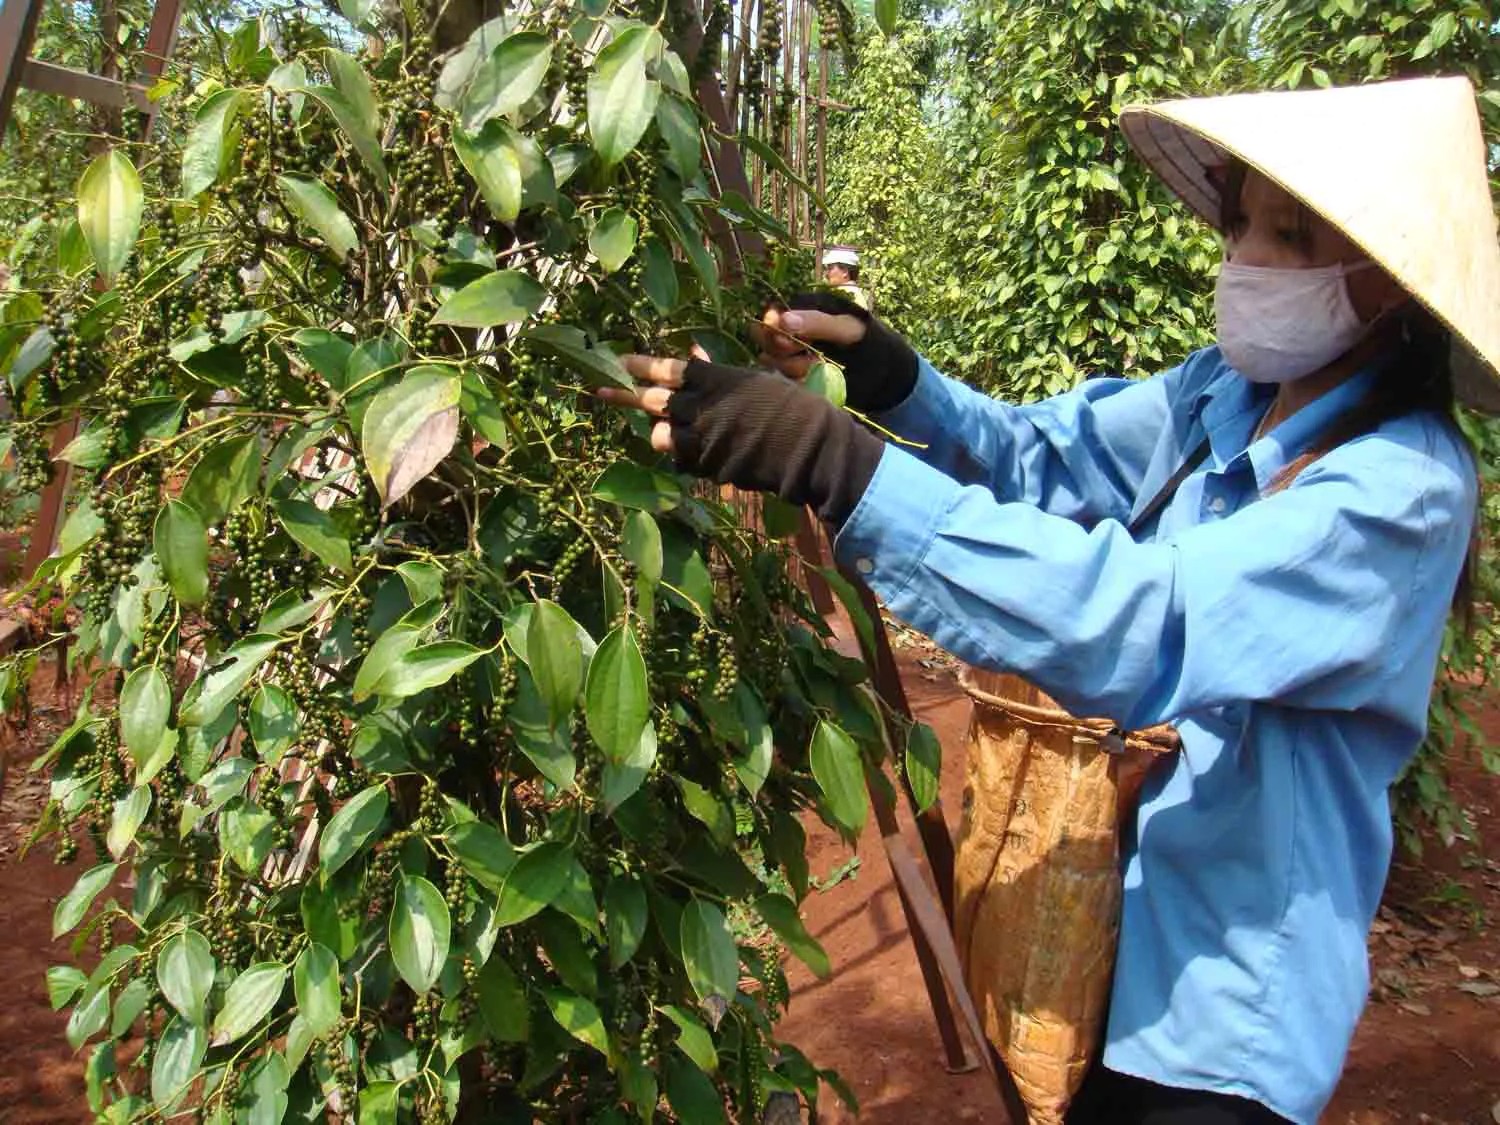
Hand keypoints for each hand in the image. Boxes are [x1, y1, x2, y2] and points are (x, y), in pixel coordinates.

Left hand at [593, 350, 884, 525]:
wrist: (808, 448)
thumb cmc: (788, 407)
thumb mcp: (753, 379)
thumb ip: (717, 372)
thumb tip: (692, 351)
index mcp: (715, 380)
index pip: (668, 369)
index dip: (641, 365)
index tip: (621, 361)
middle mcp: (702, 407)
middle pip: (653, 400)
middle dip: (626, 395)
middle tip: (602, 389)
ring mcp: (702, 438)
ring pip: (660, 434)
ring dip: (658, 430)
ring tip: (664, 428)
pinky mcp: (706, 465)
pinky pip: (680, 459)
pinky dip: (680, 454)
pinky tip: (692, 451)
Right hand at [752, 291, 919, 412]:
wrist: (883, 372)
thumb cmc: (868, 341)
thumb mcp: (847, 329)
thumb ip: (817, 323)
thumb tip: (783, 320)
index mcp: (803, 310)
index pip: (770, 318)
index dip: (771, 330)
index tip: (787, 340)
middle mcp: (792, 331)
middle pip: (765, 341)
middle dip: (784, 352)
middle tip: (810, 356)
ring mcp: (793, 354)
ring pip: (772, 362)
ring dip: (793, 368)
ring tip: (818, 367)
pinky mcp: (797, 376)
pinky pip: (783, 380)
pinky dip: (797, 381)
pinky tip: (815, 379)